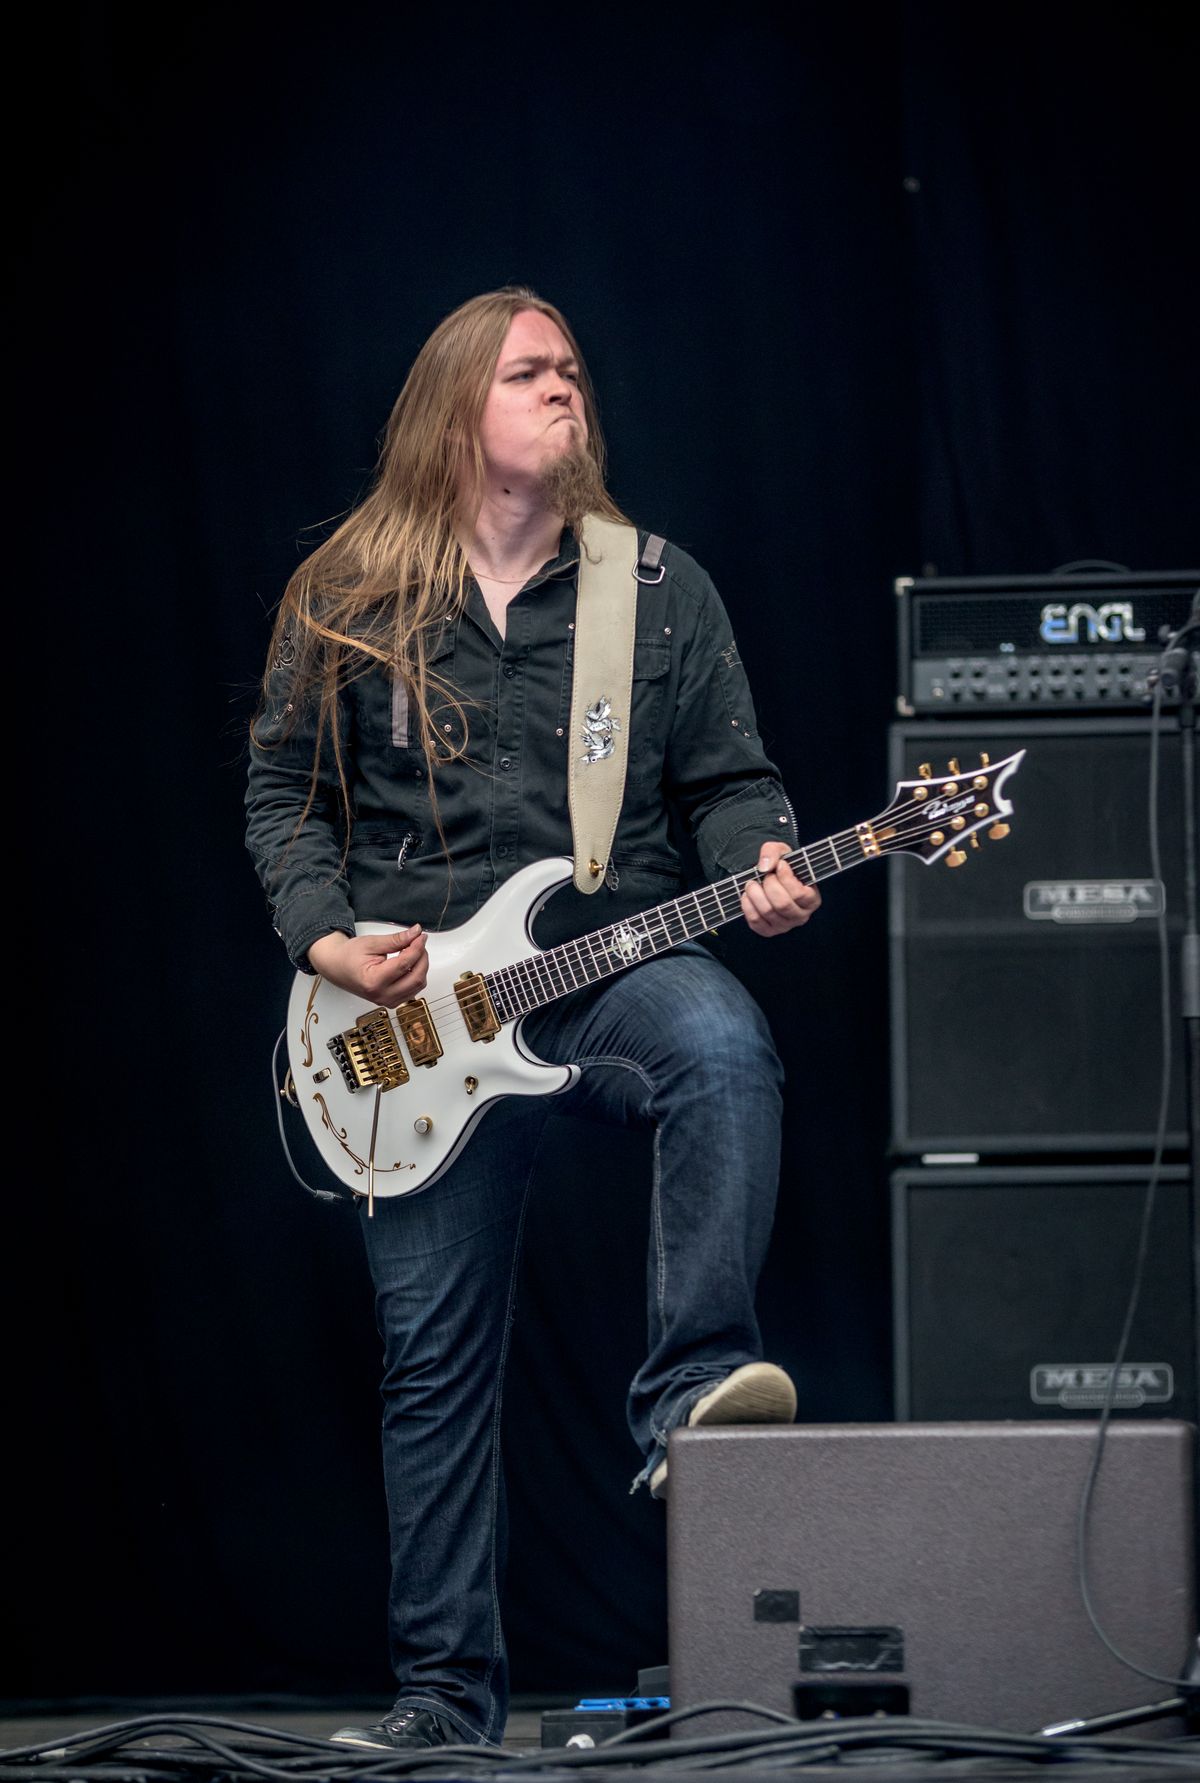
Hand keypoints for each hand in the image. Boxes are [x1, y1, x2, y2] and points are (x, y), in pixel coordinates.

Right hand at [306, 927, 428, 1005]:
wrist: (336, 967)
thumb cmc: (348, 956)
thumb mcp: (371, 943)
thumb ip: (396, 940)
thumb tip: (415, 934)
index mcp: (373, 981)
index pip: (405, 964)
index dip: (417, 948)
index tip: (420, 936)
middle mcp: (381, 995)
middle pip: (416, 978)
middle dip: (422, 957)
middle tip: (418, 942)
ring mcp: (387, 1001)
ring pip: (418, 985)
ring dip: (421, 967)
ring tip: (412, 951)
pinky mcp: (391, 1001)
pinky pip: (413, 990)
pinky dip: (416, 976)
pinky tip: (409, 964)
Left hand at [740, 842, 820, 936]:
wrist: (770, 879)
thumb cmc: (780, 867)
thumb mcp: (781, 852)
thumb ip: (774, 852)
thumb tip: (765, 867)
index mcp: (811, 899)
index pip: (799, 894)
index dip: (786, 878)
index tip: (780, 865)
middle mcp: (801, 916)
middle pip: (782, 904)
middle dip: (769, 885)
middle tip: (765, 875)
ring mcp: (785, 926)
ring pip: (767, 912)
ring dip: (755, 894)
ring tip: (752, 883)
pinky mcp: (768, 931)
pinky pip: (755, 921)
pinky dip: (747, 906)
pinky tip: (748, 895)